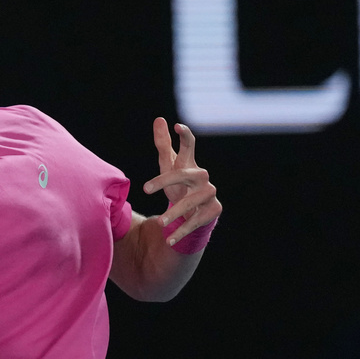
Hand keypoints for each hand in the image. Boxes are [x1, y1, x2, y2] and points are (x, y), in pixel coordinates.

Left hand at [143, 117, 221, 244]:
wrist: (192, 212)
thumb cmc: (179, 185)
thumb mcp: (168, 167)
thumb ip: (164, 144)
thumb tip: (159, 119)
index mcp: (188, 164)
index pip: (189, 146)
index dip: (184, 136)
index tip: (177, 126)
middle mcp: (201, 176)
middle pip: (183, 174)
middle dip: (165, 180)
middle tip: (145, 189)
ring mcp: (209, 193)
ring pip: (191, 201)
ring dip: (175, 213)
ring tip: (160, 222)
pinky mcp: (214, 210)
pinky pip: (196, 221)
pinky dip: (182, 231)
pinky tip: (168, 239)